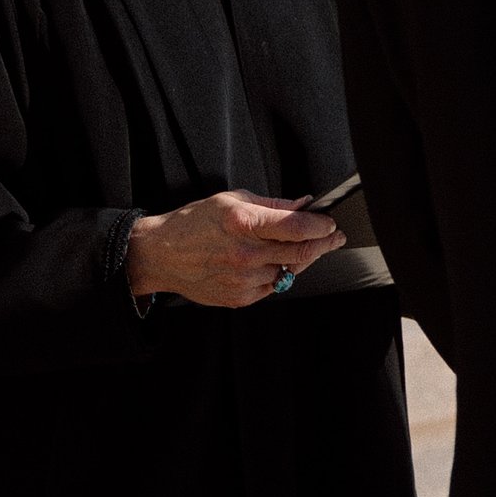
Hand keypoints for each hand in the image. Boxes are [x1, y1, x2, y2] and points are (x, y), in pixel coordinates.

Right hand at [125, 192, 343, 313]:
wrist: (161, 254)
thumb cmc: (194, 223)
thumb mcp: (232, 199)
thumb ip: (272, 204)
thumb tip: (304, 204)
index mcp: (244, 222)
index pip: (297, 227)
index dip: (321, 226)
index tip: (331, 223)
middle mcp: (245, 253)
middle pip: (301, 253)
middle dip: (324, 244)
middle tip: (334, 238)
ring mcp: (242, 279)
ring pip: (290, 272)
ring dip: (299, 260)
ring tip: (293, 248)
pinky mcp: (239, 297)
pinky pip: (272, 287)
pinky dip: (277, 275)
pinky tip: (268, 263)